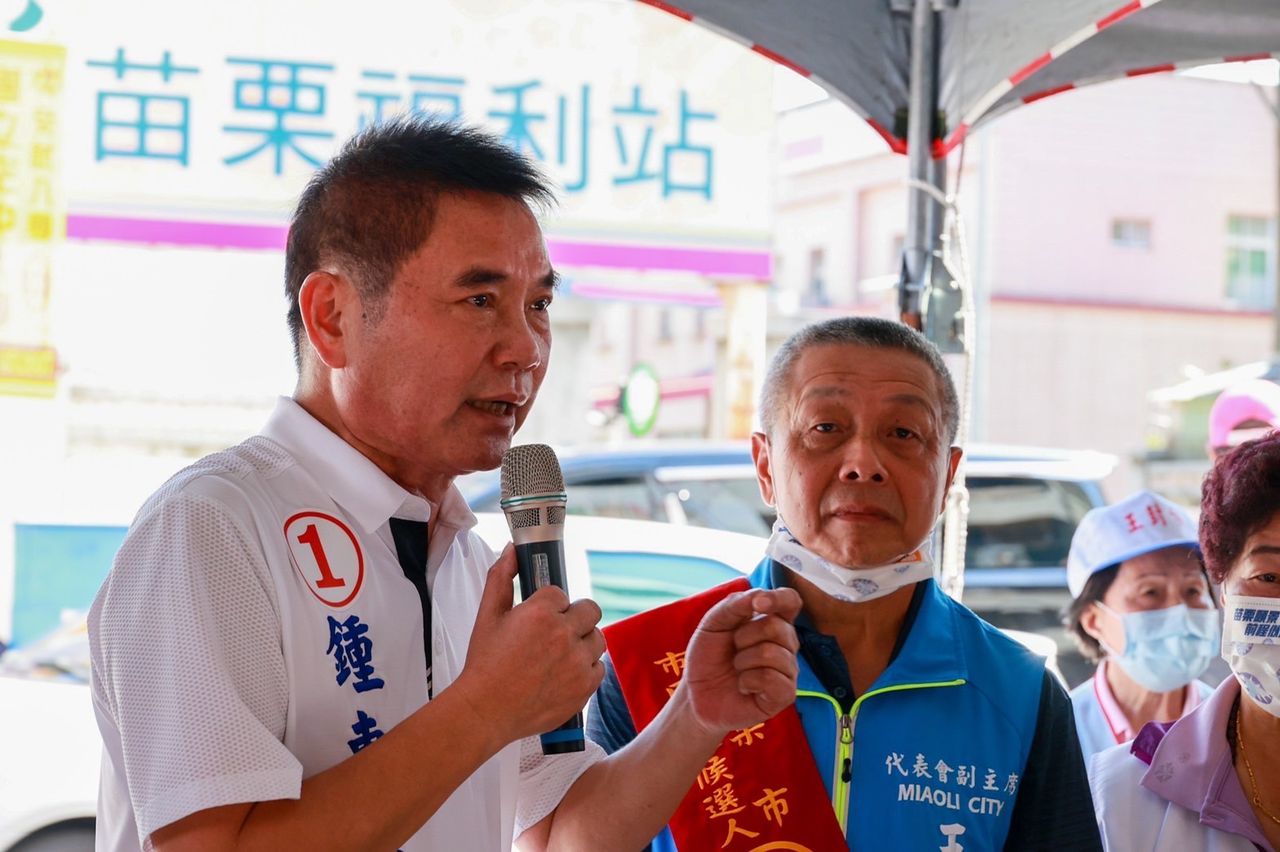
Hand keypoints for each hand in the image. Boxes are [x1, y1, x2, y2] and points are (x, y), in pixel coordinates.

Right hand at [452, 545, 604, 743]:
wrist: (486, 711)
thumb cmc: (485, 665)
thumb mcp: (487, 615)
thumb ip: (501, 578)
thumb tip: (513, 551)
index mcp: (541, 613)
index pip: (561, 593)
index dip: (551, 604)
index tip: (540, 617)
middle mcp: (564, 635)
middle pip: (589, 610)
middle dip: (574, 617)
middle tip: (555, 633)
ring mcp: (578, 662)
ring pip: (597, 638)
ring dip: (583, 642)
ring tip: (560, 654)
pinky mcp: (585, 687)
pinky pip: (599, 668)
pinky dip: (585, 669)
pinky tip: (564, 674)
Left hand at [679, 588, 801, 737]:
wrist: (696, 693)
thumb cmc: (709, 656)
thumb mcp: (713, 623)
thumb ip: (735, 604)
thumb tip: (761, 597)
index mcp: (772, 620)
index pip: (790, 600)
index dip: (779, 598)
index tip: (759, 604)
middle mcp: (785, 644)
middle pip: (777, 627)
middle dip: (744, 637)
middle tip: (733, 649)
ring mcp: (787, 670)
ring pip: (773, 654)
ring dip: (743, 661)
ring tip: (737, 670)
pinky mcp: (784, 695)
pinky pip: (772, 679)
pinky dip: (748, 681)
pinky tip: (744, 686)